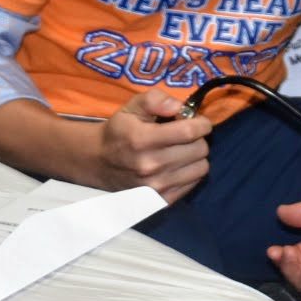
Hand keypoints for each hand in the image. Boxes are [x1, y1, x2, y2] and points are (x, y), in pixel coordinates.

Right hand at [94, 89, 211, 203]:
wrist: (98, 162)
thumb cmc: (120, 131)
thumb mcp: (133, 107)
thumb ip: (156, 100)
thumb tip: (179, 107)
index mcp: (143, 140)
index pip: (189, 131)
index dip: (202, 124)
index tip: (199, 121)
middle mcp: (150, 166)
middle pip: (199, 149)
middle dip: (199, 138)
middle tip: (188, 135)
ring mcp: (156, 186)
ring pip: (201, 168)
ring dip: (197, 156)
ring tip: (184, 150)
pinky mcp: (160, 200)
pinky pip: (194, 184)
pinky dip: (191, 172)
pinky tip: (179, 165)